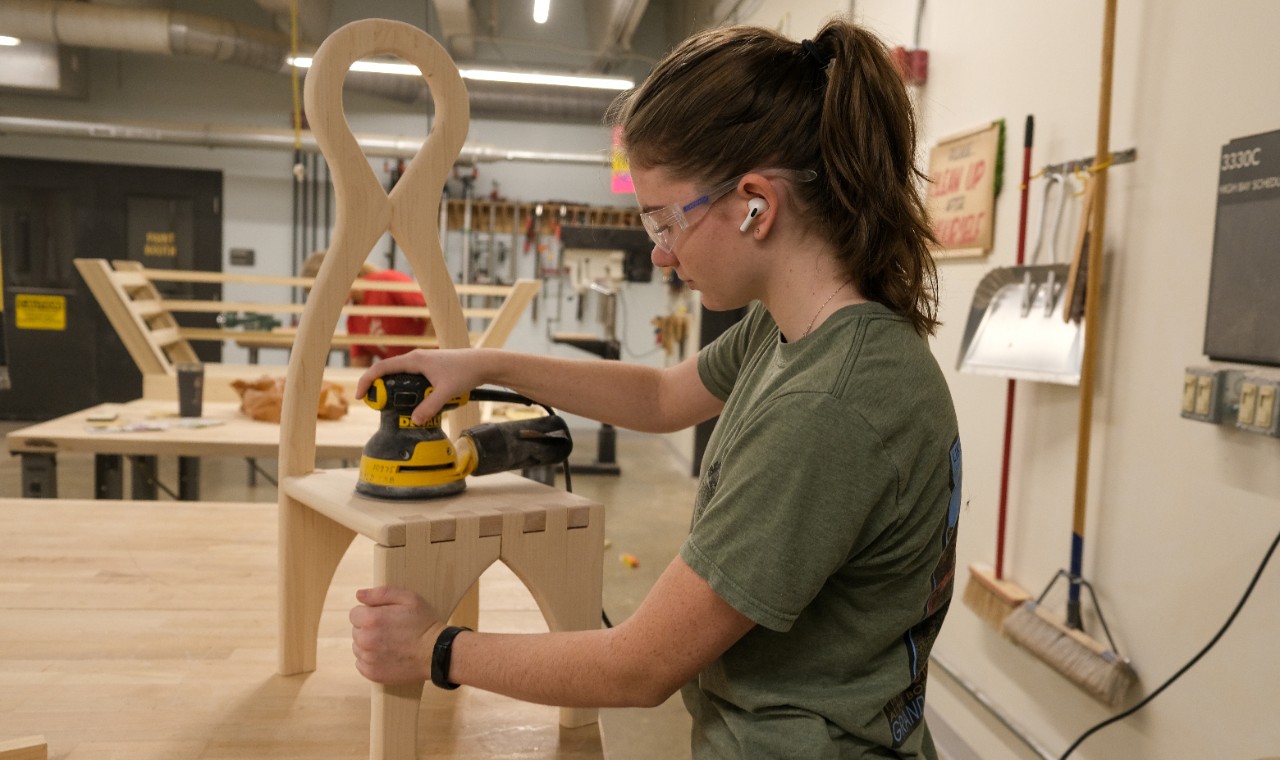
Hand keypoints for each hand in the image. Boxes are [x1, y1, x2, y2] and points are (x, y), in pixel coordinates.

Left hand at [350, 586, 442, 684]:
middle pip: (356, 630)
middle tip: (390, 630)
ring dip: (369, 644)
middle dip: (369, 628)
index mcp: (371, 619)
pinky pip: (361, 663)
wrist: (437, 653)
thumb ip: (381, 594)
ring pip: (358, 647)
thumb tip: (359, 595)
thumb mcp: (409, 598)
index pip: (354, 614)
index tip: (384, 616)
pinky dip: (371, 659)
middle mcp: (365, 640)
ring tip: (390, 643)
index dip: (369, 613)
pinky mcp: (372, 673)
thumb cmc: (425, 623)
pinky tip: (387, 655)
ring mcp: (368, 659)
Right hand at [355, 349, 486, 423]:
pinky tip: (413, 401)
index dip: (367, 381)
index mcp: (414, 360)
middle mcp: (415, 359)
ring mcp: (422, 363)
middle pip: (388, 372)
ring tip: (393, 406)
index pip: (381, 368)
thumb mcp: (446, 392)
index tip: (360, 396)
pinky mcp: (430, 368)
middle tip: (377, 406)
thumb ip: (429, 406)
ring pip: (400, 376)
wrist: (483, 364)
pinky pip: (411, 378)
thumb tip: (414, 421)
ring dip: (394, 390)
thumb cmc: (465, 372)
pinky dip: (407, 389)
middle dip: (379, 389)